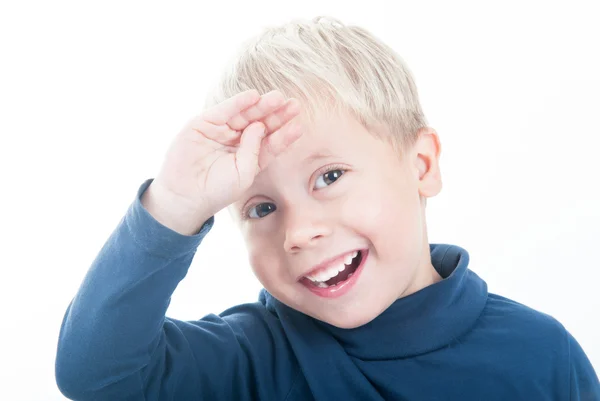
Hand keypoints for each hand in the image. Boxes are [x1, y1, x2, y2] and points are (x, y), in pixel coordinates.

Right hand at [142, 90, 301, 233]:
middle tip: (293, 105)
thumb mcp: (244, 174)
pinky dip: (238, 102)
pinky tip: (253, 96)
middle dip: (277, 115)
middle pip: (261, 124)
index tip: (298, 125)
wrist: (185, 195)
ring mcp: (221, 131)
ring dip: (262, 106)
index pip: (271, 142)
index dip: (284, 134)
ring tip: (277, 98)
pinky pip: (224, 110)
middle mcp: (237, 142)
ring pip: (245, 115)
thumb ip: (254, 150)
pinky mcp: (204, 123)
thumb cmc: (217, 190)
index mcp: (250, 158)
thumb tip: (259, 125)